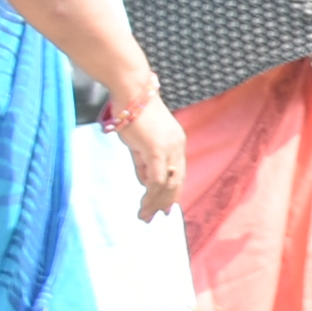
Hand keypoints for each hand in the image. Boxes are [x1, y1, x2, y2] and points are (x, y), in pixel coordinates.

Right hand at [115, 94, 185, 219]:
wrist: (133, 92)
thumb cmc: (132, 113)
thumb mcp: (138, 142)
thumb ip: (143, 162)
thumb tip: (145, 182)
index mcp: (176, 143)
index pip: (178, 173)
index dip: (172, 192)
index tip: (165, 207)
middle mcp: (178, 146)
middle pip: (177, 180)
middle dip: (166, 201)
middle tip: (155, 217)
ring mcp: (170, 148)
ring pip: (168, 183)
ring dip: (156, 202)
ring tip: (145, 216)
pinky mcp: (157, 149)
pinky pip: (157, 178)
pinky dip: (151, 193)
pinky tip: (144, 204)